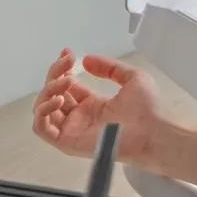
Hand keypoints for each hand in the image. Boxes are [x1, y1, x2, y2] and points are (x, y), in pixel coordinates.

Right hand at [32, 49, 165, 165]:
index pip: (67, 86)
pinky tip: (58, 99)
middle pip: (53, 95)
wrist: (155, 131)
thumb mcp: (133, 78)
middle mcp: (80, 117)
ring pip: (43, 110)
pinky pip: (42, 128)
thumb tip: (87, 59)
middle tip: (66, 63)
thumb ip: (110, 67)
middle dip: (55, 75)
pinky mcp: (68, 142)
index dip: (63, 69)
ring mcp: (73, 129)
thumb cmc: (149, 109)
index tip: (67, 54)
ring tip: (66, 81)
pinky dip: (42, 112)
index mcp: (94, 104)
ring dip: (48, 91)